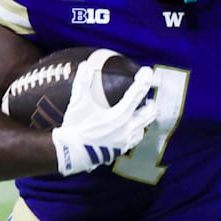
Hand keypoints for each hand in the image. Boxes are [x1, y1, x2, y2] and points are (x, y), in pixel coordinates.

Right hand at [51, 60, 157, 175]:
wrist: (70, 154)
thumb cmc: (75, 128)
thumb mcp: (78, 103)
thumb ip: (82, 82)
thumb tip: (85, 66)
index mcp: (119, 116)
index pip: (137, 94)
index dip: (144, 80)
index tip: (148, 71)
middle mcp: (126, 129)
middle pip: (149, 114)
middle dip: (151, 103)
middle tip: (149, 97)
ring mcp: (124, 141)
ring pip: (143, 128)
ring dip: (144, 119)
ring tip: (140, 112)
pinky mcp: (119, 150)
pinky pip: (134, 140)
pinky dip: (135, 131)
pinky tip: (128, 129)